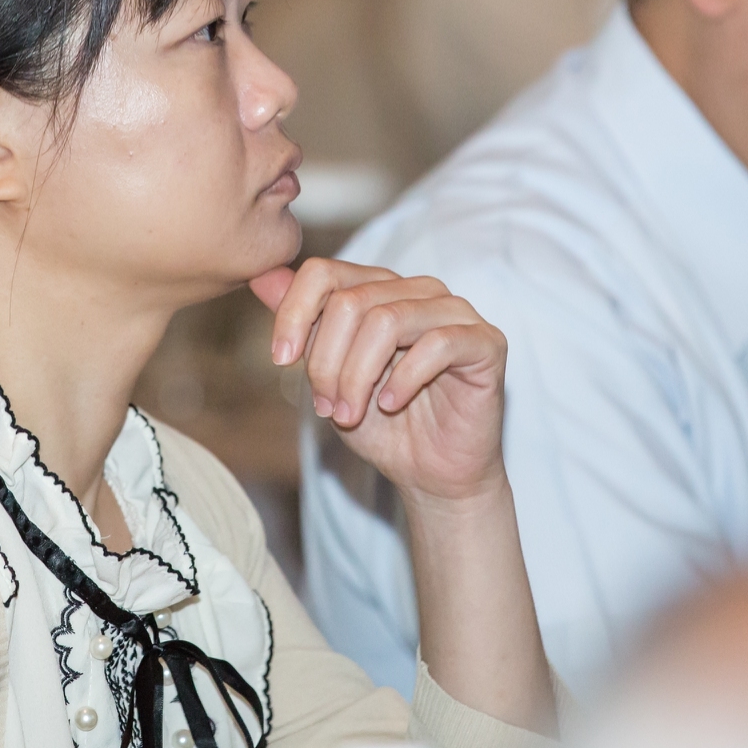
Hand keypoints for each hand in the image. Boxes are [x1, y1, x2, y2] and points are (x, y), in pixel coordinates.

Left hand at [251, 258, 507, 505]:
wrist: (431, 474)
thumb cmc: (381, 425)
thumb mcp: (328, 376)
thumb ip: (302, 326)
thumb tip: (262, 278)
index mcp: (379, 289)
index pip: (325, 273)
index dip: (294, 313)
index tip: (280, 361)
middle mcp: (417, 290)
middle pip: (350, 302)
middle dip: (326, 362)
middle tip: (326, 408)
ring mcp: (455, 311)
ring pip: (387, 320)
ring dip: (358, 376)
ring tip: (351, 414)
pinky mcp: (485, 342)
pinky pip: (437, 344)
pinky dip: (404, 379)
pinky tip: (391, 405)